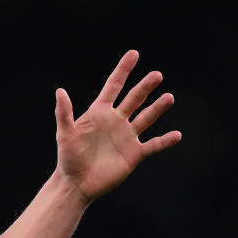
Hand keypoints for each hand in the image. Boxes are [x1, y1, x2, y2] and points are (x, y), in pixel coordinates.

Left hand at [54, 50, 180, 202]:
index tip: (134, 53)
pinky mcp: (134, 154)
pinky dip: (165, 141)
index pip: (114, 86)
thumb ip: (64, 113)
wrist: (76, 183)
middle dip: (145, 87)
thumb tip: (60, 90)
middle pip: (134, 99)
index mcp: (99, 112)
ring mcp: (127, 137)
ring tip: (169, 97)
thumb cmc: (68, 158)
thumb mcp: (65, 133)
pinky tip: (176, 135)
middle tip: (156, 75)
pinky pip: (153, 145)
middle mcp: (116, 121)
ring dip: (158, 108)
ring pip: (146, 118)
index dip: (123, 70)